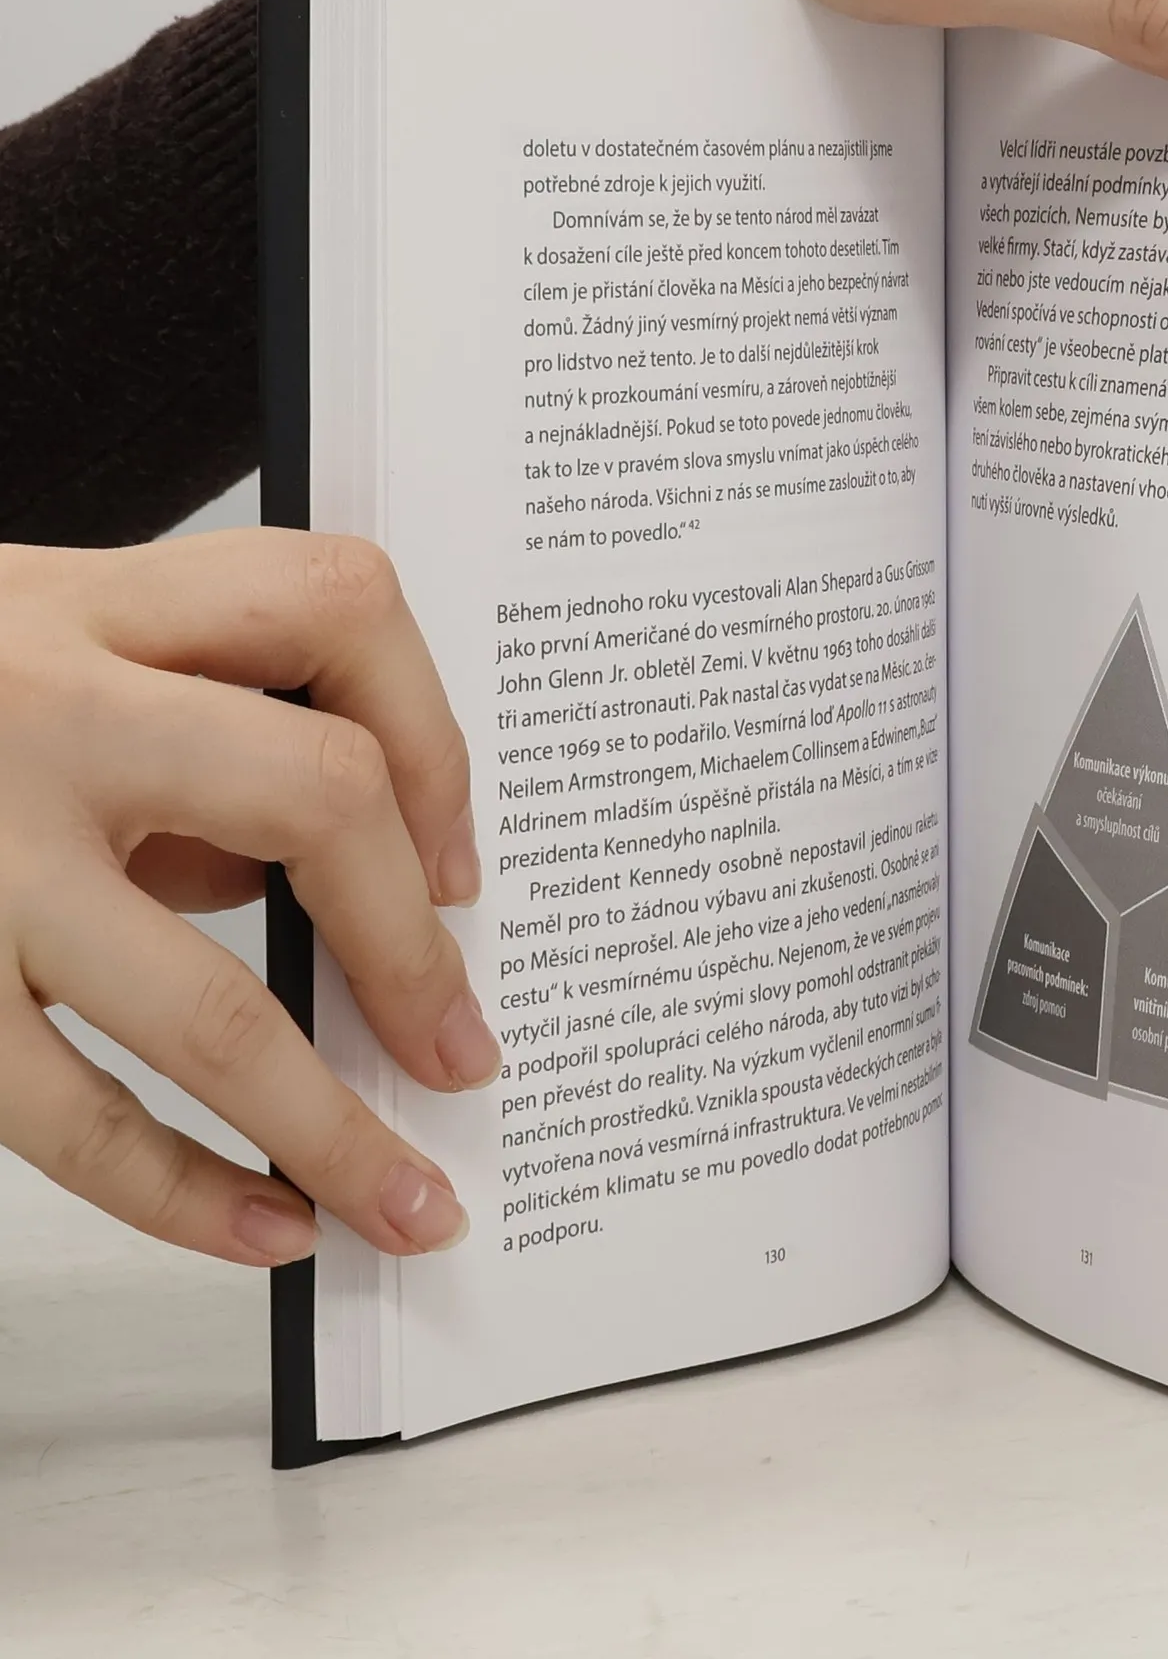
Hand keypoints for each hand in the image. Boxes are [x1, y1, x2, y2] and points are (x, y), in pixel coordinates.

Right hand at [0, 532, 493, 1265]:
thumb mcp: (40, 658)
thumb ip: (190, 746)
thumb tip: (348, 906)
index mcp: (93, 606)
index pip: (334, 608)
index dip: (435, 734)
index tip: (463, 859)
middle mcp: (42, 713)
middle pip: (317, 796)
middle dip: (416, 948)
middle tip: (463, 1045)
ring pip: (207, 1006)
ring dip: (333, 1128)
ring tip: (410, 1199)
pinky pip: (65, 1116)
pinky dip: (181, 1191)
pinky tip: (262, 1222)